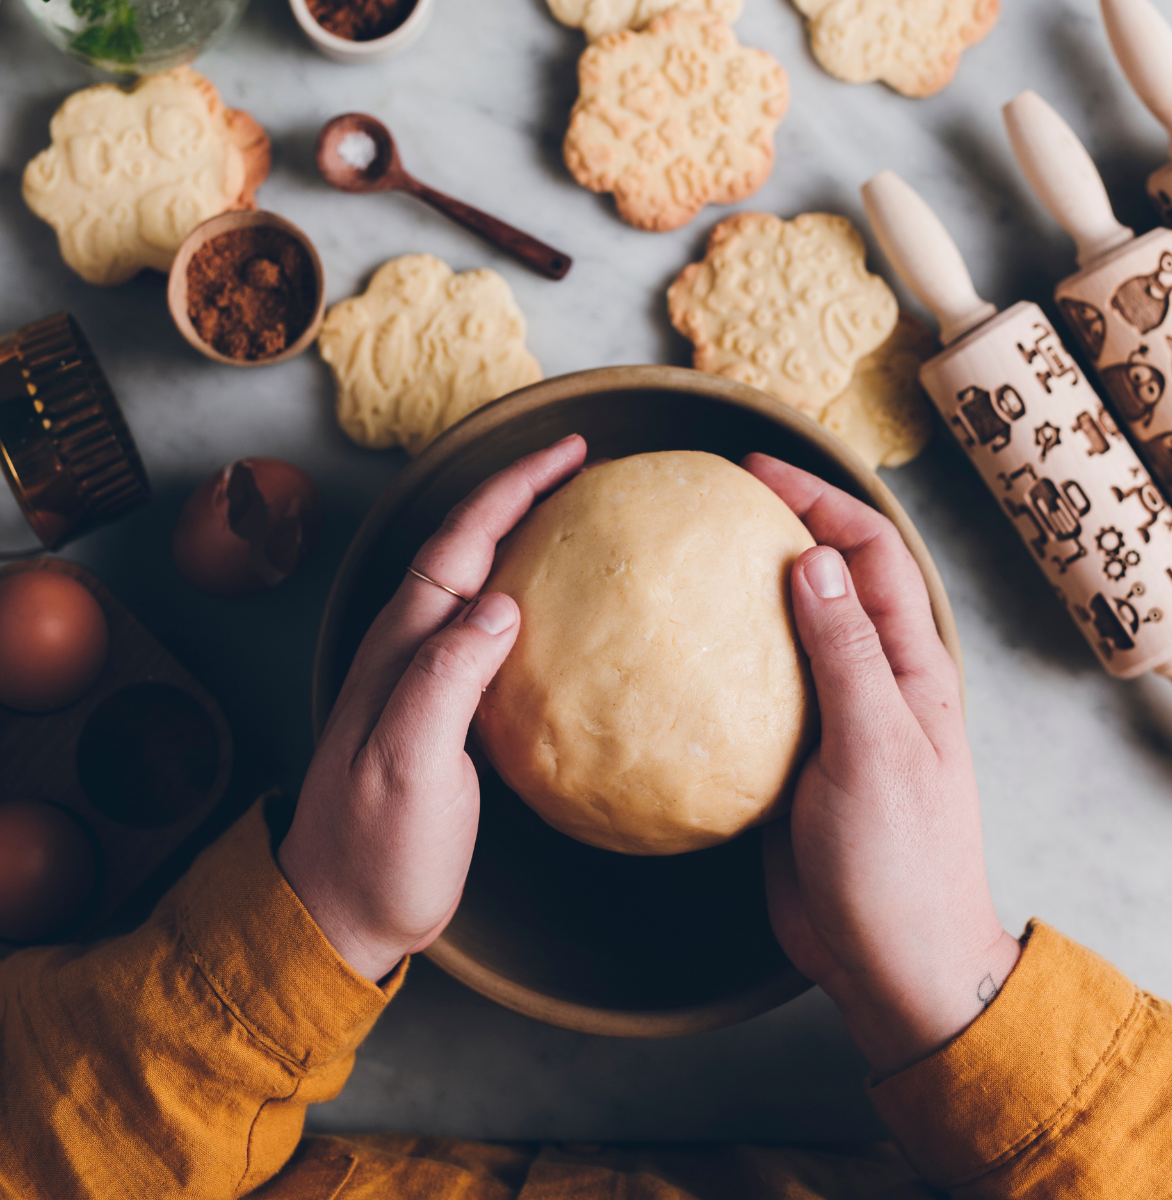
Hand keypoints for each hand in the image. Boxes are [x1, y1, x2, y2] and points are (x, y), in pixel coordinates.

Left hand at [278, 435, 587, 982]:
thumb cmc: (375, 848)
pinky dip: (521, 592)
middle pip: (465, 546)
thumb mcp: (406, 765)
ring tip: (572, 513)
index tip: (569, 456)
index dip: (512, 491)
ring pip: (473, 579)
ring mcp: (421, 677)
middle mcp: (406, 648)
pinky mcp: (441, 710)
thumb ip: (445, 682)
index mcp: (400, 648)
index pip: (460, 544)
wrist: (344, 910)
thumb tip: (503, 606)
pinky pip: (483, 627)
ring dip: (519, 534)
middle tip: (580, 465)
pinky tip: (550, 605)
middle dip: (519, 493)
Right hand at [744, 454, 1019, 1076]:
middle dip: (780, 529)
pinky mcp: (788, 761)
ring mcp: (827, 720)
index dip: (821, 502)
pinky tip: (668, 662)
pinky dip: (716, 664)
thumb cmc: (898, 860)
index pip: (871, 556)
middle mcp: (870, 681)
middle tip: (711, 504)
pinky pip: (750, 694)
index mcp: (909, 667)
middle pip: (828, 580)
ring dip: (744, 594)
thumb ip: (845, 655)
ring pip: (784, 634)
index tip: (756, 474)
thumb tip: (814, 560)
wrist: (889, 960)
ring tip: (682, 566)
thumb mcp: (875, 748)